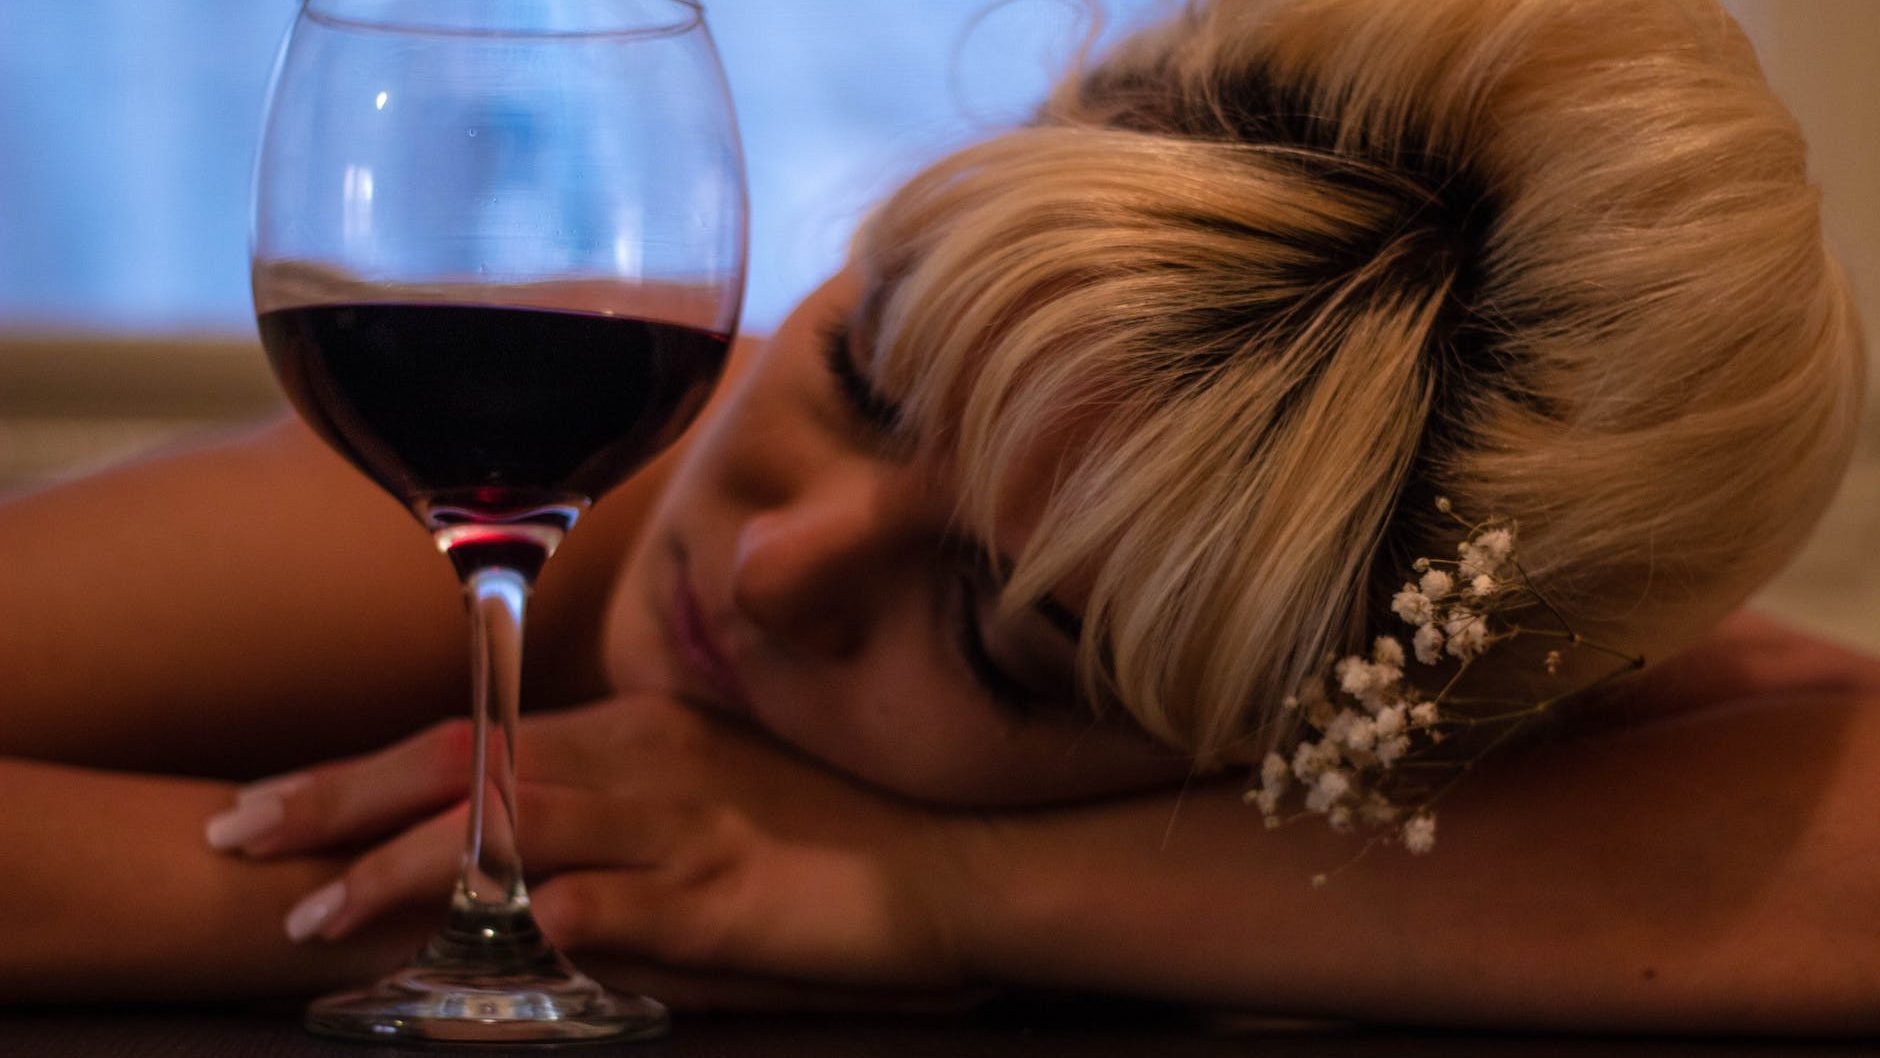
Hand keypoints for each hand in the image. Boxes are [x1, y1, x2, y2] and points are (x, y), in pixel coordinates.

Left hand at [207, 695, 986, 1008]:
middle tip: (239, 837)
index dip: (362, 772)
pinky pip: (618, 904)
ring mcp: (685, 824)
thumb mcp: (706, 799)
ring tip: (315, 913)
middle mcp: (646, 758)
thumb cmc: (827, 832)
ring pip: (518, 830)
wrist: (953, 862)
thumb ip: (609, 813)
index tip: (269, 803)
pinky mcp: (726, 897)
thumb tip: (512, 860)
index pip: (472, 739)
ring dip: (410, 871)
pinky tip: (483, 937)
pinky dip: (544, 917)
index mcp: (635, 728)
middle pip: (466, 769)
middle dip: (341, 804)